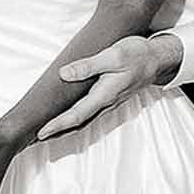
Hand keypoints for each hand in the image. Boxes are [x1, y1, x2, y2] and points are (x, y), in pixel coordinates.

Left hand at [35, 33, 182, 140]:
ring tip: (48, 132)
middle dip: (58, 132)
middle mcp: (106, 103)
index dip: (58, 124)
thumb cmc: (137, 55)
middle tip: (36, 138)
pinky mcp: (110, 97)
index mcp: (104, 95)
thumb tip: (64, 74)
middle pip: (78, 123)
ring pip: (84, 120)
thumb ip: (89, 66)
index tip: (41, 132)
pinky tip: (68, 117)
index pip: (76, 115)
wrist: (158, 59)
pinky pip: (89, 113)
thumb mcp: (113, 56)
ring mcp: (109, 102)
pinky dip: (76, 119)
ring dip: (66, 127)